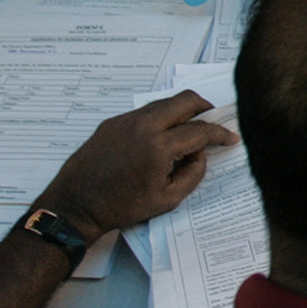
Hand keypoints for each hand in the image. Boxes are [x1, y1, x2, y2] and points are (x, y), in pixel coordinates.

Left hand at [32, 91, 236, 242]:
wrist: (75, 205)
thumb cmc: (122, 207)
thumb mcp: (167, 199)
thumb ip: (193, 173)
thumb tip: (200, 153)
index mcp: (158, 146)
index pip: (200, 130)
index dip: (220, 133)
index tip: (230, 138)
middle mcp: (143, 125)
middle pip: (185, 100)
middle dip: (205, 108)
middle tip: (212, 123)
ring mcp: (125, 120)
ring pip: (164, 103)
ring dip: (181, 112)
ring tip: (186, 132)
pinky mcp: (111, 122)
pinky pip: (144, 112)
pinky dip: (160, 119)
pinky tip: (159, 139)